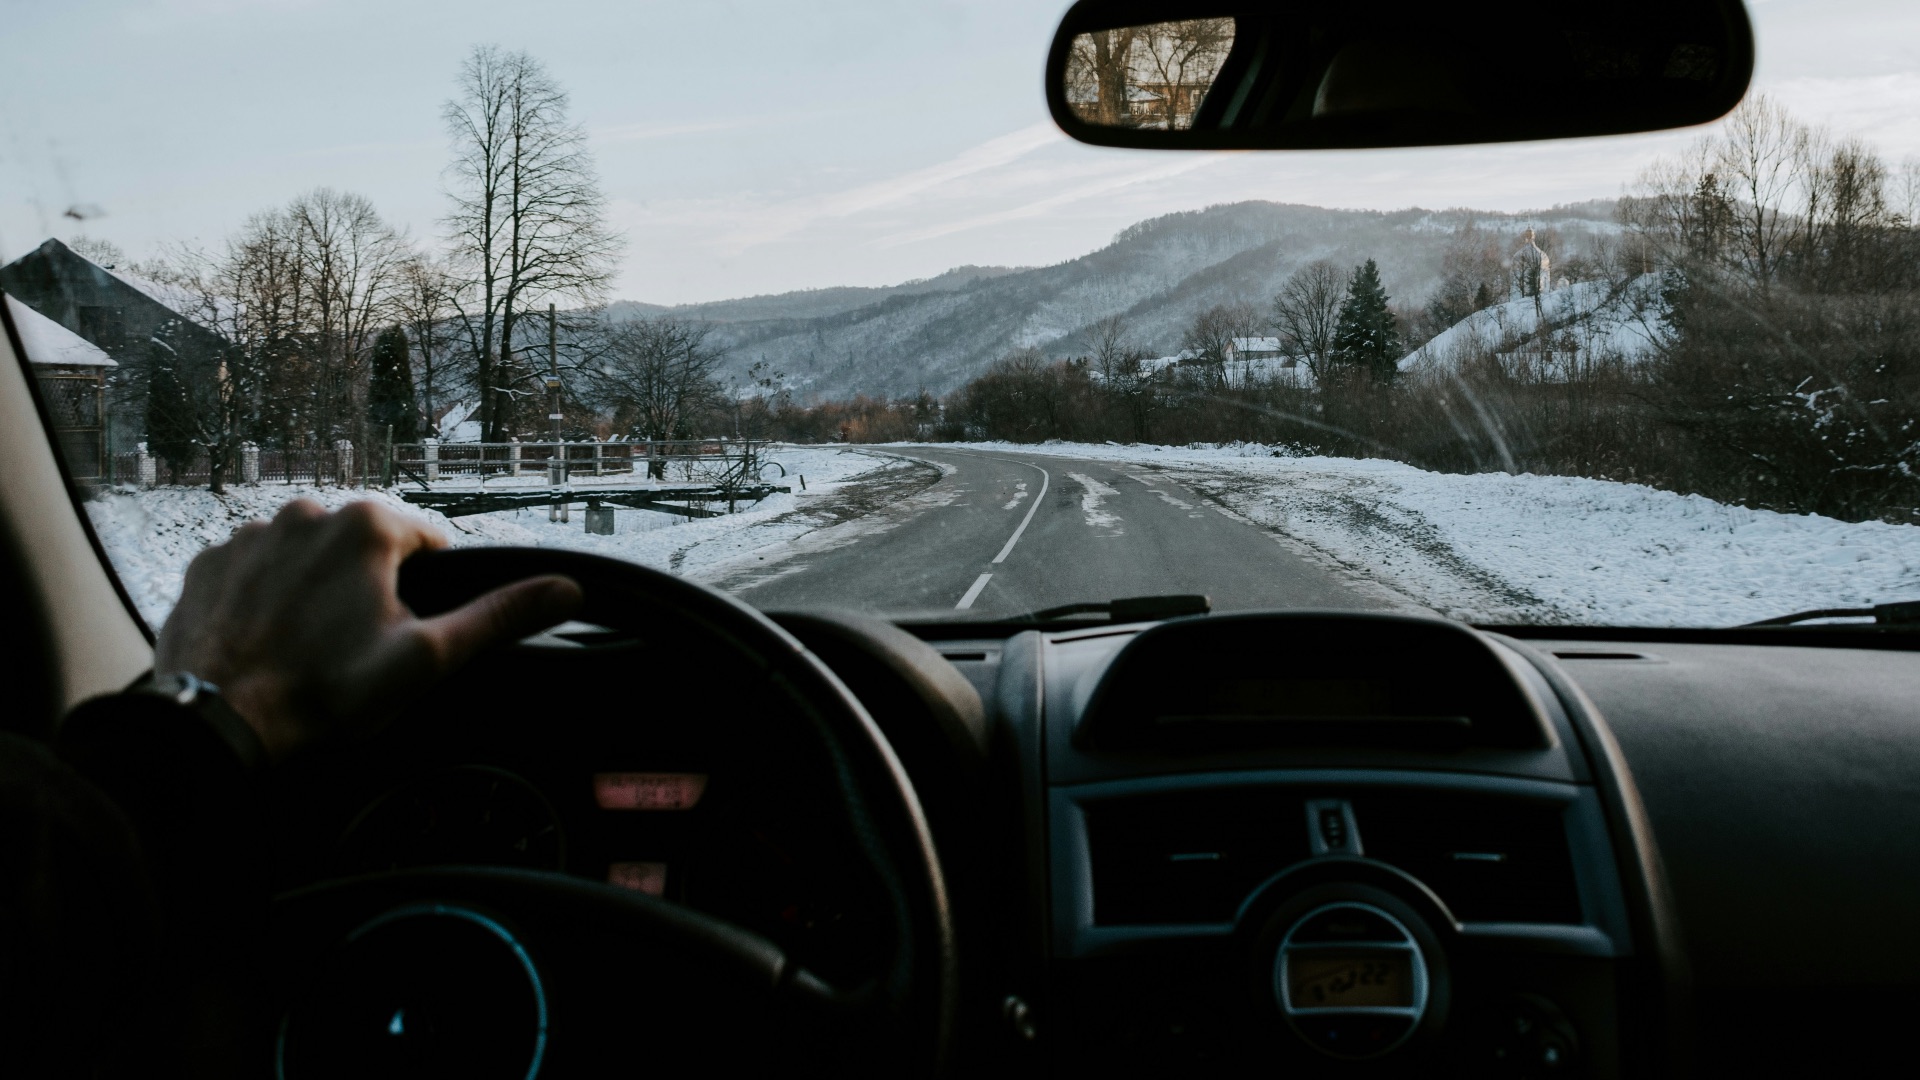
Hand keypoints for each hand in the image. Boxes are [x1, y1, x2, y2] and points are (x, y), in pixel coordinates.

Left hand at [155, 499, 581, 761]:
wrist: (217, 722)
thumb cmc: (326, 692)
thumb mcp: (428, 658)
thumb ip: (498, 616)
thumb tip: (568, 589)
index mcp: (367, 525)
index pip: (425, 543)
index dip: (427, 593)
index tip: (404, 634)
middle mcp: (305, 512)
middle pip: (364, 548)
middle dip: (369, 590)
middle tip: (356, 650)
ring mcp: (250, 535)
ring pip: (308, 557)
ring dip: (316, 592)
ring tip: (308, 650)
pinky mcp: (208, 563)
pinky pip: (255, 572)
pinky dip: (267, 600)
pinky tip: (268, 643)